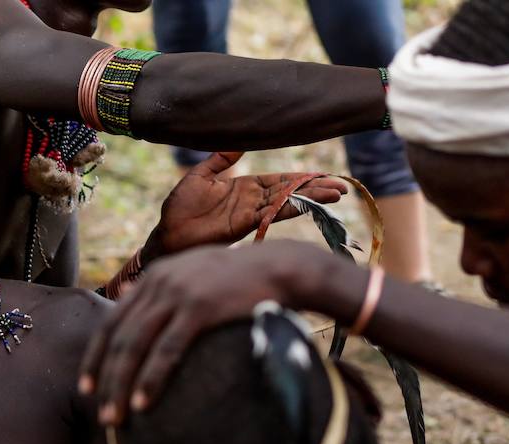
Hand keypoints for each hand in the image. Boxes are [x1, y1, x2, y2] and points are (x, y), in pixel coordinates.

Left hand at [79, 240, 330, 425]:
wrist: (283, 268)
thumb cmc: (239, 281)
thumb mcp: (191, 275)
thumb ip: (158, 291)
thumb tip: (122, 300)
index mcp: (153, 278)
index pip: (110, 322)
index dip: (95, 357)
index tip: (86, 387)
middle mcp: (158, 283)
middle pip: (118, 339)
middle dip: (105, 379)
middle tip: (99, 413)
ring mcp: (178, 294)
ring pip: (135, 346)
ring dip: (121, 385)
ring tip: (115, 418)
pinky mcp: (199, 308)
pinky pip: (166, 350)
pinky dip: (150, 378)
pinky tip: (142, 403)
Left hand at [144, 152, 348, 260]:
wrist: (167, 235)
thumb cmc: (179, 208)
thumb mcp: (199, 176)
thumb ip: (219, 160)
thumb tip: (238, 142)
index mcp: (243, 186)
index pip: (278, 179)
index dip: (301, 177)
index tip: (324, 174)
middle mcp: (251, 200)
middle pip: (289, 191)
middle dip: (315, 188)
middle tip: (341, 186)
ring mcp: (250, 213)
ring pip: (286, 202)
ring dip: (310, 198)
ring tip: (335, 194)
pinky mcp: (244, 224)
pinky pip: (271, 214)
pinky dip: (290, 208)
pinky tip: (308, 204)